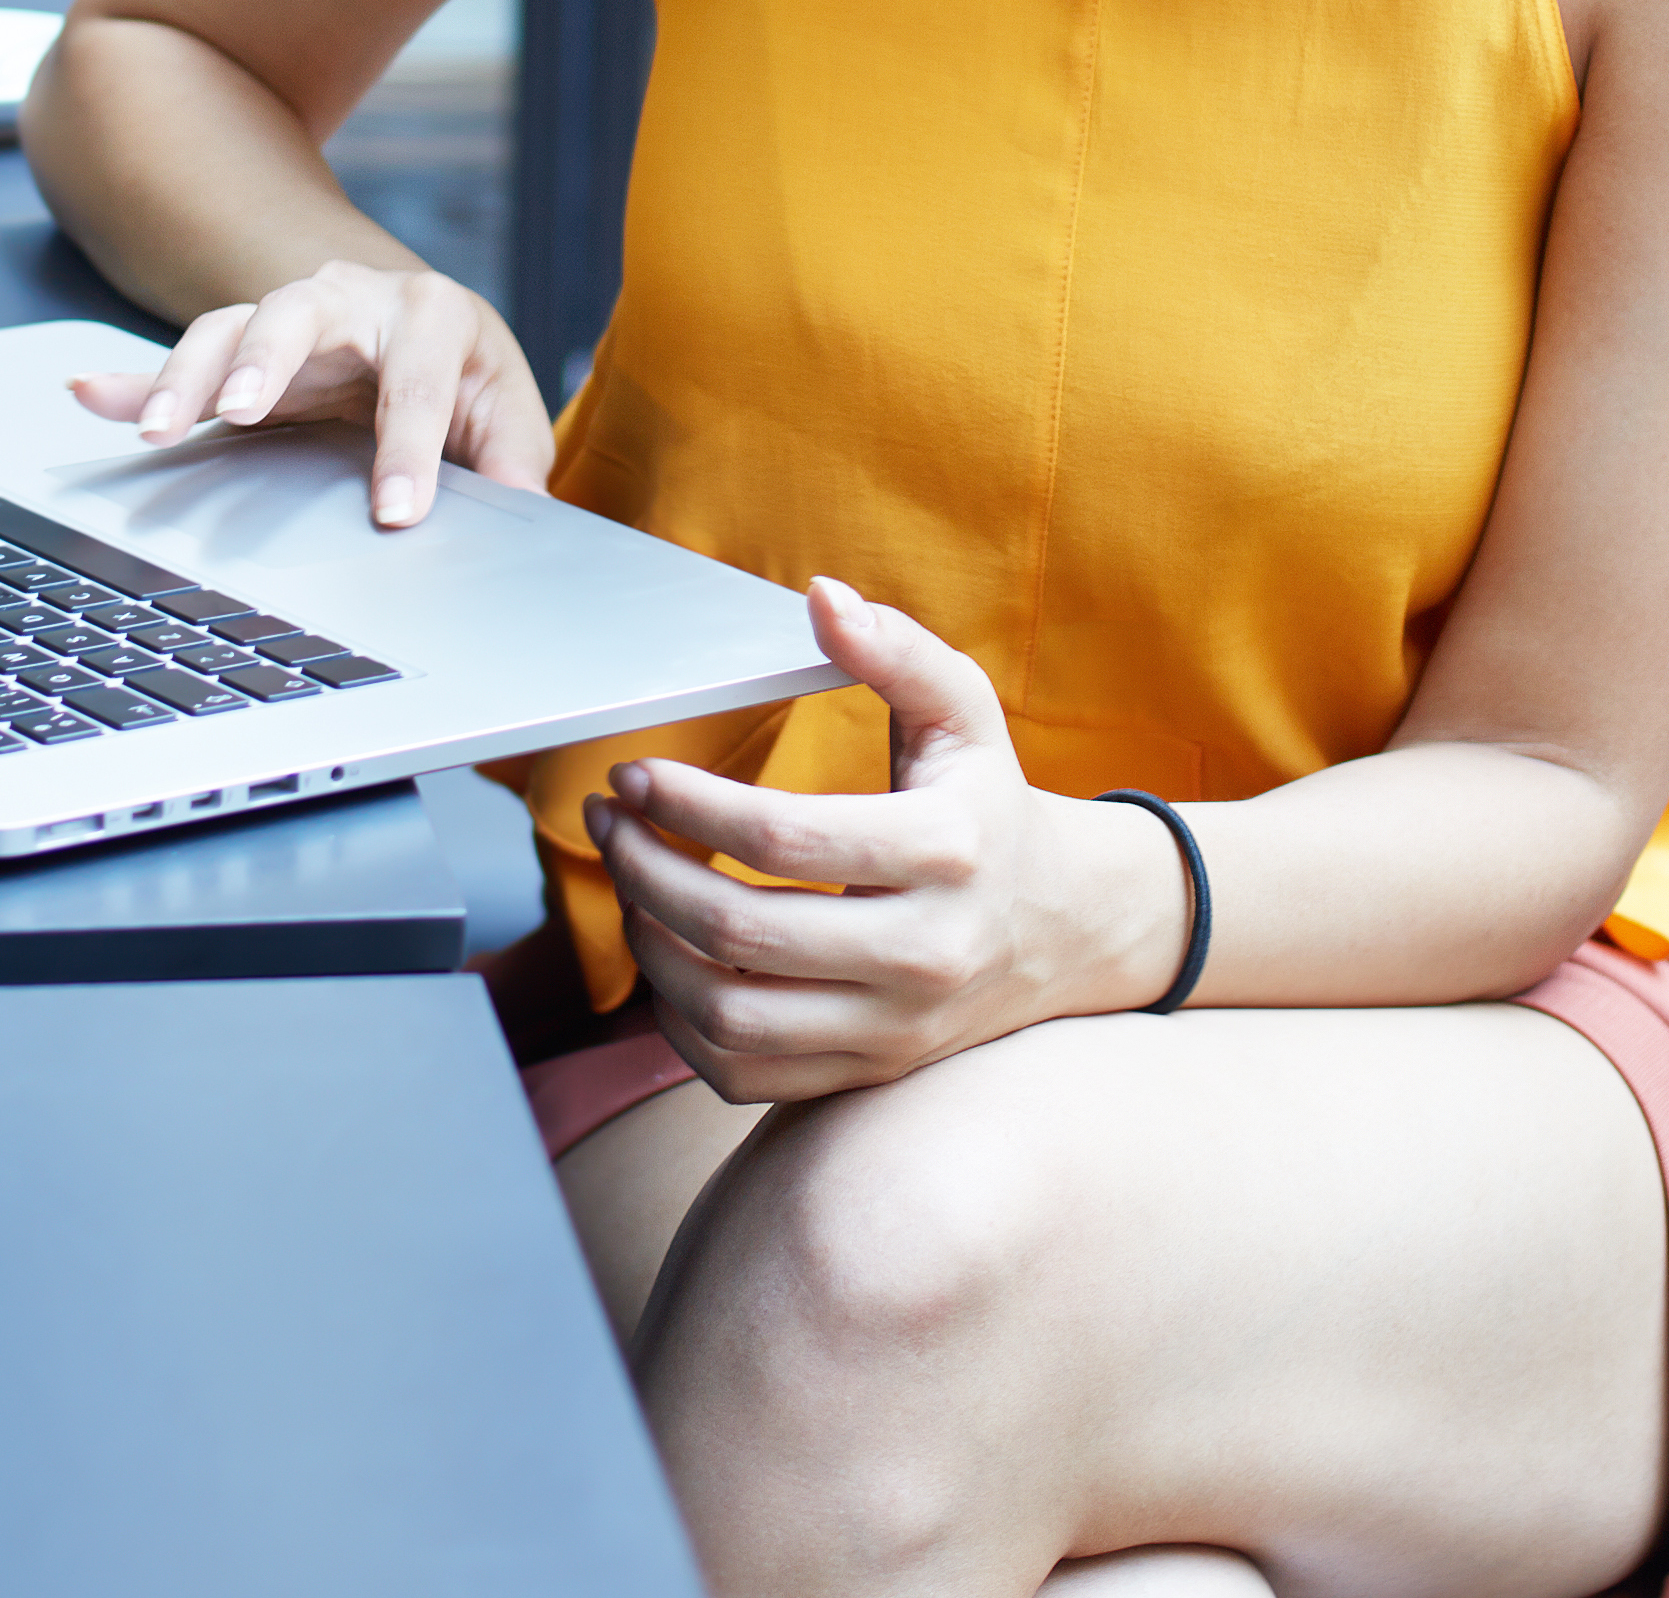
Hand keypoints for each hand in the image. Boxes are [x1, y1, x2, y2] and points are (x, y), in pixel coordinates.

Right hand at [61, 258, 555, 528]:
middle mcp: (353, 300)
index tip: (396, 511)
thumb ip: (514, 462)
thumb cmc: (471, 383)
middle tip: (242, 414)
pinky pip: (181, 360)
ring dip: (190, 376)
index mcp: (431, 314)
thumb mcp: (507, 418)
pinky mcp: (244, 354)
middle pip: (299, 314)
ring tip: (163, 427)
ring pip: (230, 330)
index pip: (416, 381)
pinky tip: (90, 396)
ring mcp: (290, 320)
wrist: (433, 342)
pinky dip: (134, 381)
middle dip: (268, 361)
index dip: (407, 446)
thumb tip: (527, 512)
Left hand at [591, 579, 1189, 1102]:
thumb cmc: (988, 804)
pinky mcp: (869, 1070)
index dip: (688, 806)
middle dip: (647, 872)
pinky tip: (670, 957)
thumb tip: (821, 597)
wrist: (1058, 925)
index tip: (633, 777)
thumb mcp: (965, 712)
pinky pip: (742, 1072)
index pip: (784, 838)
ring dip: (652, 949)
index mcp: (947, 849)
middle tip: (610, 826)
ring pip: (731, 1016)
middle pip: (742, 931)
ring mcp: (896, 1025)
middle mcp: (926, 951)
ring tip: (632, 886)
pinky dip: (680, 1024)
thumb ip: (896, 650)